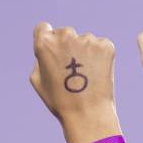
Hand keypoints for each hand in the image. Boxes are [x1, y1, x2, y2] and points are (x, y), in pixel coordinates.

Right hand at [30, 22, 120, 142]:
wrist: (88, 114)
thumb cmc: (60, 100)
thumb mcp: (37, 80)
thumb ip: (39, 58)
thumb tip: (47, 47)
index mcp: (45, 42)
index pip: (43, 28)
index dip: (47, 39)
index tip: (53, 51)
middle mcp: (65, 36)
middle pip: (64, 33)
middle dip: (66, 45)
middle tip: (71, 68)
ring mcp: (86, 39)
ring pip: (83, 40)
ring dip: (84, 51)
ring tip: (85, 75)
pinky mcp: (105, 45)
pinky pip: (100, 45)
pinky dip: (99, 56)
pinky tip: (96, 73)